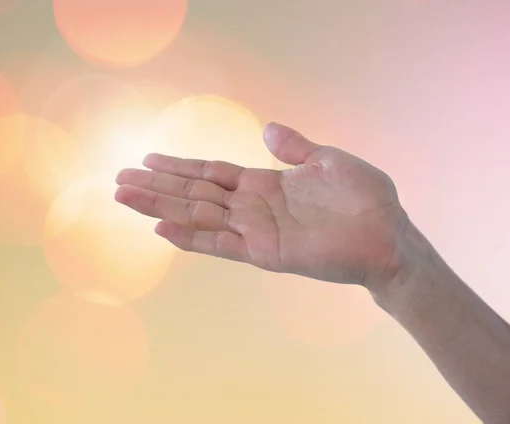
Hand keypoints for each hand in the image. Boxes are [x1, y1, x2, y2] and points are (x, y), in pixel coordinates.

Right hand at [114, 122, 408, 291]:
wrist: (388, 235)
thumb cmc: (365, 199)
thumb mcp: (328, 160)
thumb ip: (293, 148)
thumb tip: (266, 129)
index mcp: (265, 184)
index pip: (212, 172)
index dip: (180, 165)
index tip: (149, 157)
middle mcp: (253, 208)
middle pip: (195, 192)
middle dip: (158, 185)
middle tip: (120, 178)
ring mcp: (256, 231)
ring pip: (199, 216)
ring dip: (161, 207)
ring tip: (126, 197)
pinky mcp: (266, 253)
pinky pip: (221, 244)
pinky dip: (191, 237)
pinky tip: (162, 228)